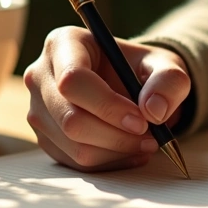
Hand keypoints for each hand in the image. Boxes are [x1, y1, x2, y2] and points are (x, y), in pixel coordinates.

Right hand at [23, 26, 191, 171]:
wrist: (130, 85)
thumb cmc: (143, 70)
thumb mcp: (166, 66)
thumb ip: (169, 81)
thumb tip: (154, 111)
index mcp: (63, 44)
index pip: (73, 80)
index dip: (108, 106)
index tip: (142, 121)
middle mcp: (40, 75)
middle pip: (70, 118)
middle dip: (116, 135)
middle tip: (151, 137)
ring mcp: (38, 109)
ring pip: (74, 145)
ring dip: (116, 151)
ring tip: (146, 142)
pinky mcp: (45, 137)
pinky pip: (75, 162)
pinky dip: (108, 162)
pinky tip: (130, 151)